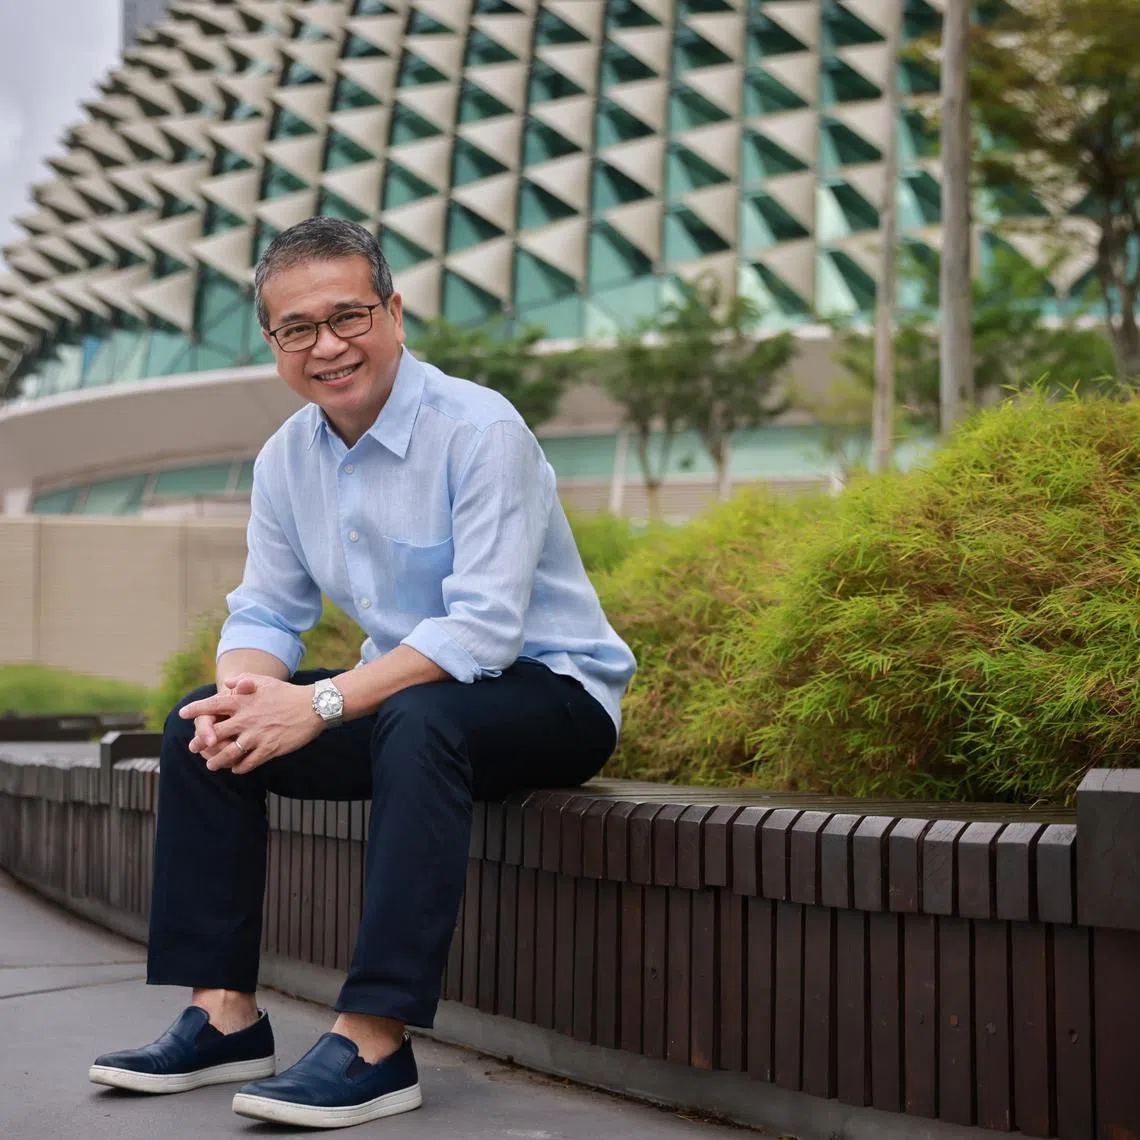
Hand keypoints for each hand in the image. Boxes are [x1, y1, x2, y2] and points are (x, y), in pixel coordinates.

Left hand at [179, 675, 321, 774]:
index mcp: (243, 702)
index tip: (183, 714)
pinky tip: (236, 768)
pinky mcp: (269, 749)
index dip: (195, 710)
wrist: (313, 706)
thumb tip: (227, 684)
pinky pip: (248, 763)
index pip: (212, 706)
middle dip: (200, 743)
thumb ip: (243, 680)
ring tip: (212, 765)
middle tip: (194, 747)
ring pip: (228, 753)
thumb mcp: (264, 681)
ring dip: (217, 761)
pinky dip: (239, 767)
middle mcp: (246, 720)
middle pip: (214, 735)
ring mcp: (257, 736)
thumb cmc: (287, 693)